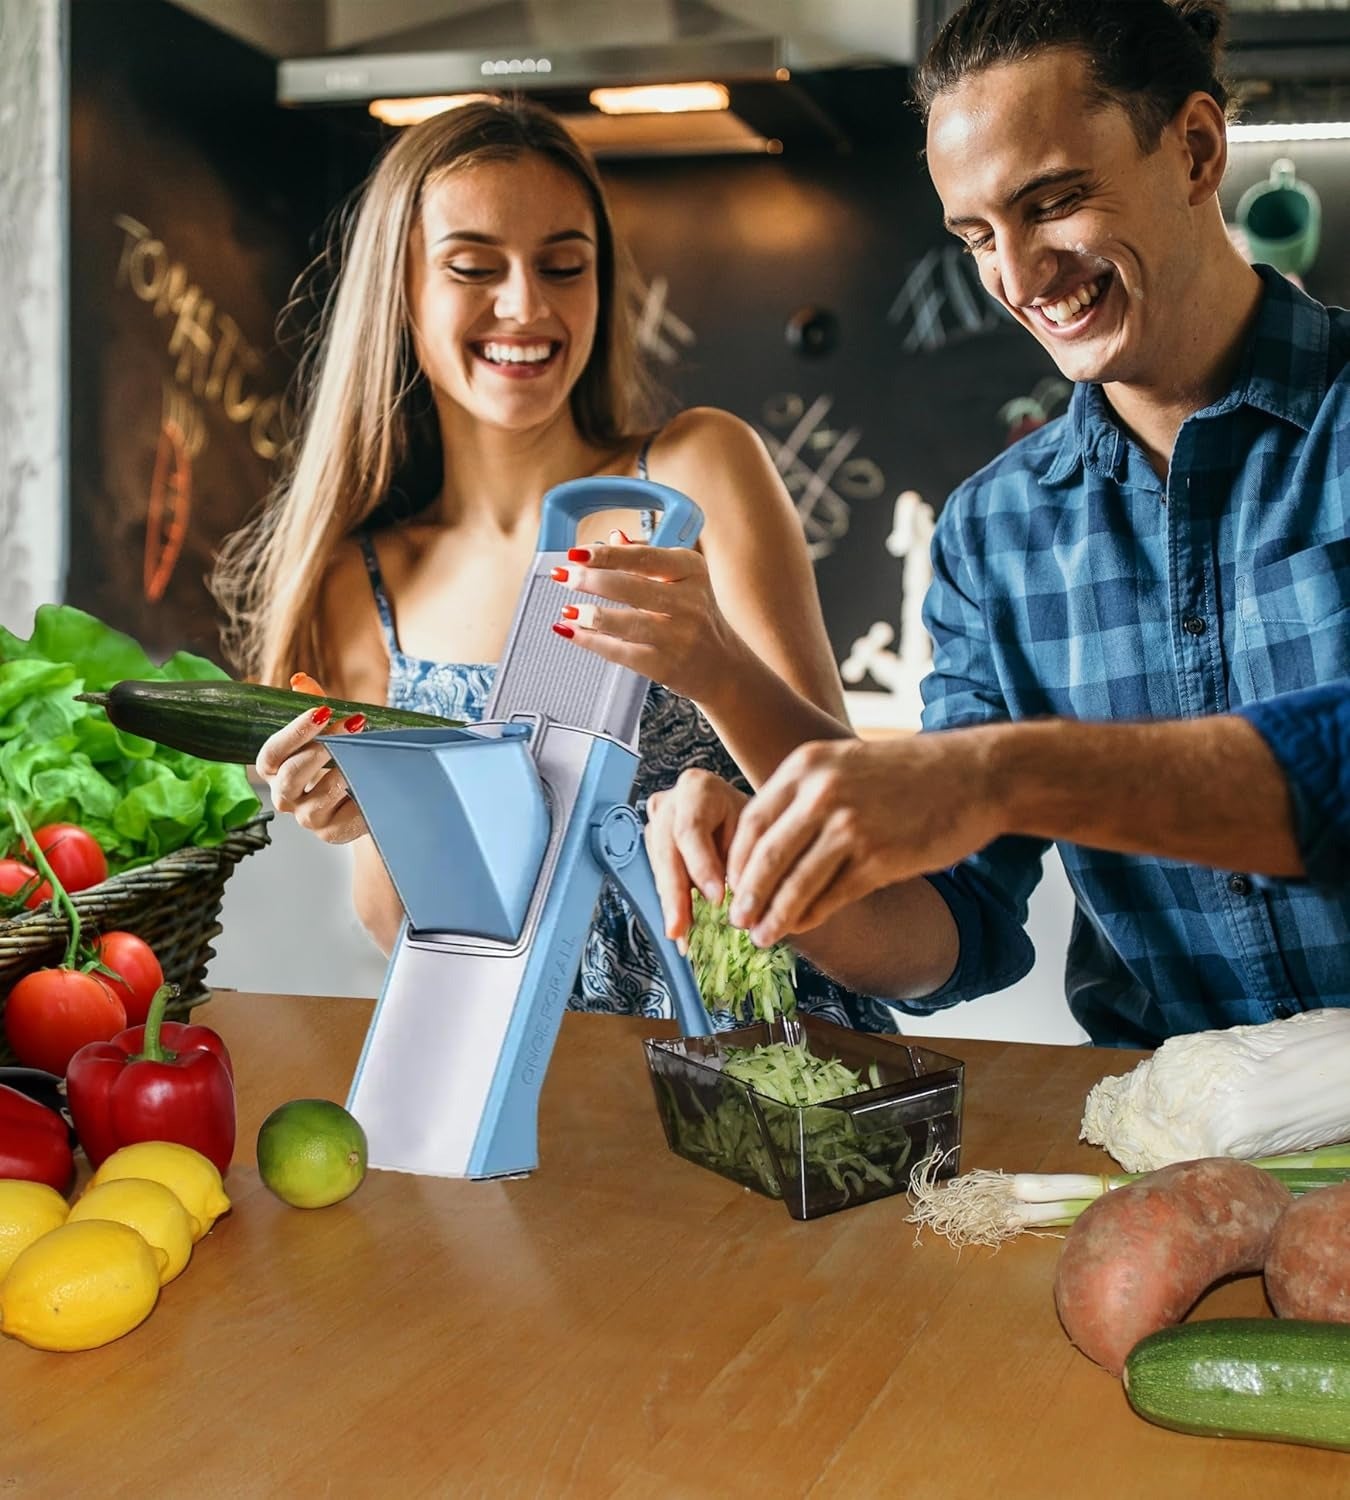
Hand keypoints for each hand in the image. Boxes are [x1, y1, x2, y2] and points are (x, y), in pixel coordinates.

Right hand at [255, 701, 368, 845]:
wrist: (362, 798)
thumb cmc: (338, 758)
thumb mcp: (327, 730)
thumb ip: (314, 703)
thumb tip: (299, 680)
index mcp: (274, 769)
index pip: (273, 752)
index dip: (296, 732)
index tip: (323, 711)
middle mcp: (283, 797)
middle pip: (291, 775)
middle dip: (321, 748)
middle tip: (352, 727)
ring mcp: (306, 818)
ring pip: (319, 796)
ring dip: (343, 771)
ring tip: (364, 755)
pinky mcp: (331, 833)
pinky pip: (345, 815)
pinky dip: (359, 796)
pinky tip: (371, 782)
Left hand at [550, 531, 742, 706]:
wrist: (721, 666)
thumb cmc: (694, 616)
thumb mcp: (681, 579)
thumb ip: (646, 558)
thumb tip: (612, 538)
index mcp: (691, 570)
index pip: (644, 557)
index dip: (606, 555)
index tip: (577, 553)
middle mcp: (689, 602)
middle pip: (631, 587)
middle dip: (591, 580)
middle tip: (563, 575)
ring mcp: (678, 636)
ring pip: (626, 623)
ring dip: (591, 615)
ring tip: (567, 609)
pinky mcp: (664, 665)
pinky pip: (620, 652)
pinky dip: (591, 641)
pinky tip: (572, 631)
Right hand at [644, 770, 749, 944]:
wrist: (746, 816)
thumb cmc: (753, 822)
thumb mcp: (754, 832)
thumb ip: (740, 857)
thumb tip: (727, 898)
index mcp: (697, 788)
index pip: (691, 829)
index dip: (701, 866)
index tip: (716, 898)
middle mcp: (669, 802)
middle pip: (667, 852)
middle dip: (675, 895)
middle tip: (682, 929)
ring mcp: (655, 825)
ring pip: (659, 868)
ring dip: (671, 905)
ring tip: (682, 937)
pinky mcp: (653, 847)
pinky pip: (660, 878)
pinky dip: (673, 906)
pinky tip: (681, 931)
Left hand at [724, 731, 1002, 947]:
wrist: (974, 774)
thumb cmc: (909, 774)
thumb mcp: (845, 763)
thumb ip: (805, 795)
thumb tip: (766, 843)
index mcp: (807, 766)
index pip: (753, 821)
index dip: (736, 861)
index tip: (729, 886)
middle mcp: (822, 792)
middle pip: (766, 856)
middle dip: (747, 896)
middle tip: (735, 922)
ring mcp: (850, 826)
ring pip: (795, 882)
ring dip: (774, 916)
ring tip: (762, 936)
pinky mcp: (879, 857)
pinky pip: (833, 896)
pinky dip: (811, 916)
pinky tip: (802, 927)